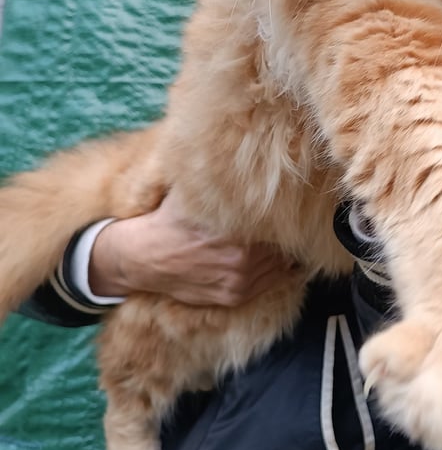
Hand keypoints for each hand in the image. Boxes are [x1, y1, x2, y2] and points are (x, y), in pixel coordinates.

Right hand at [90, 187, 292, 305]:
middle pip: (282, 243)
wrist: (143, 257)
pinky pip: (270, 282)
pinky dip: (276, 269)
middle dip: (285, 230)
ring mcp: (238, 281)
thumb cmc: (169, 219)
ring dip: (282, 250)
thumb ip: (222, 179)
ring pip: (280, 264)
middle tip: (291, 217)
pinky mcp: (234, 296)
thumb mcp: (193, 192)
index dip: (284, 211)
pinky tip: (275, 255)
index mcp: (234, 231)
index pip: (277, 221)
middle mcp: (240, 260)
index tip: (289, 201)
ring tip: (283, 234)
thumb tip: (246, 153)